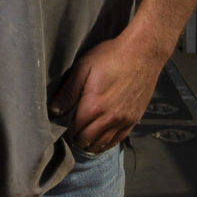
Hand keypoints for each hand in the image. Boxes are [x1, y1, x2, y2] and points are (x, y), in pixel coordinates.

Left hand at [51, 27, 166, 153]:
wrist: (143, 53)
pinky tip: (101, 140)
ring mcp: (123, 120)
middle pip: (87, 140)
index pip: (74, 130)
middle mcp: (109, 118)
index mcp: (93, 106)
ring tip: (83, 140)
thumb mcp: (83, 67)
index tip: (63, 128)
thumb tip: (54, 110)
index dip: (66, 131)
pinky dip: (107, 143)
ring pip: (102, 143)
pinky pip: (118, 139)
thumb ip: (68, 92)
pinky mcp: (134, 119)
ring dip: (90, 144)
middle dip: (76, 139)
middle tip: (71, 134)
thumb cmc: (111, 56)